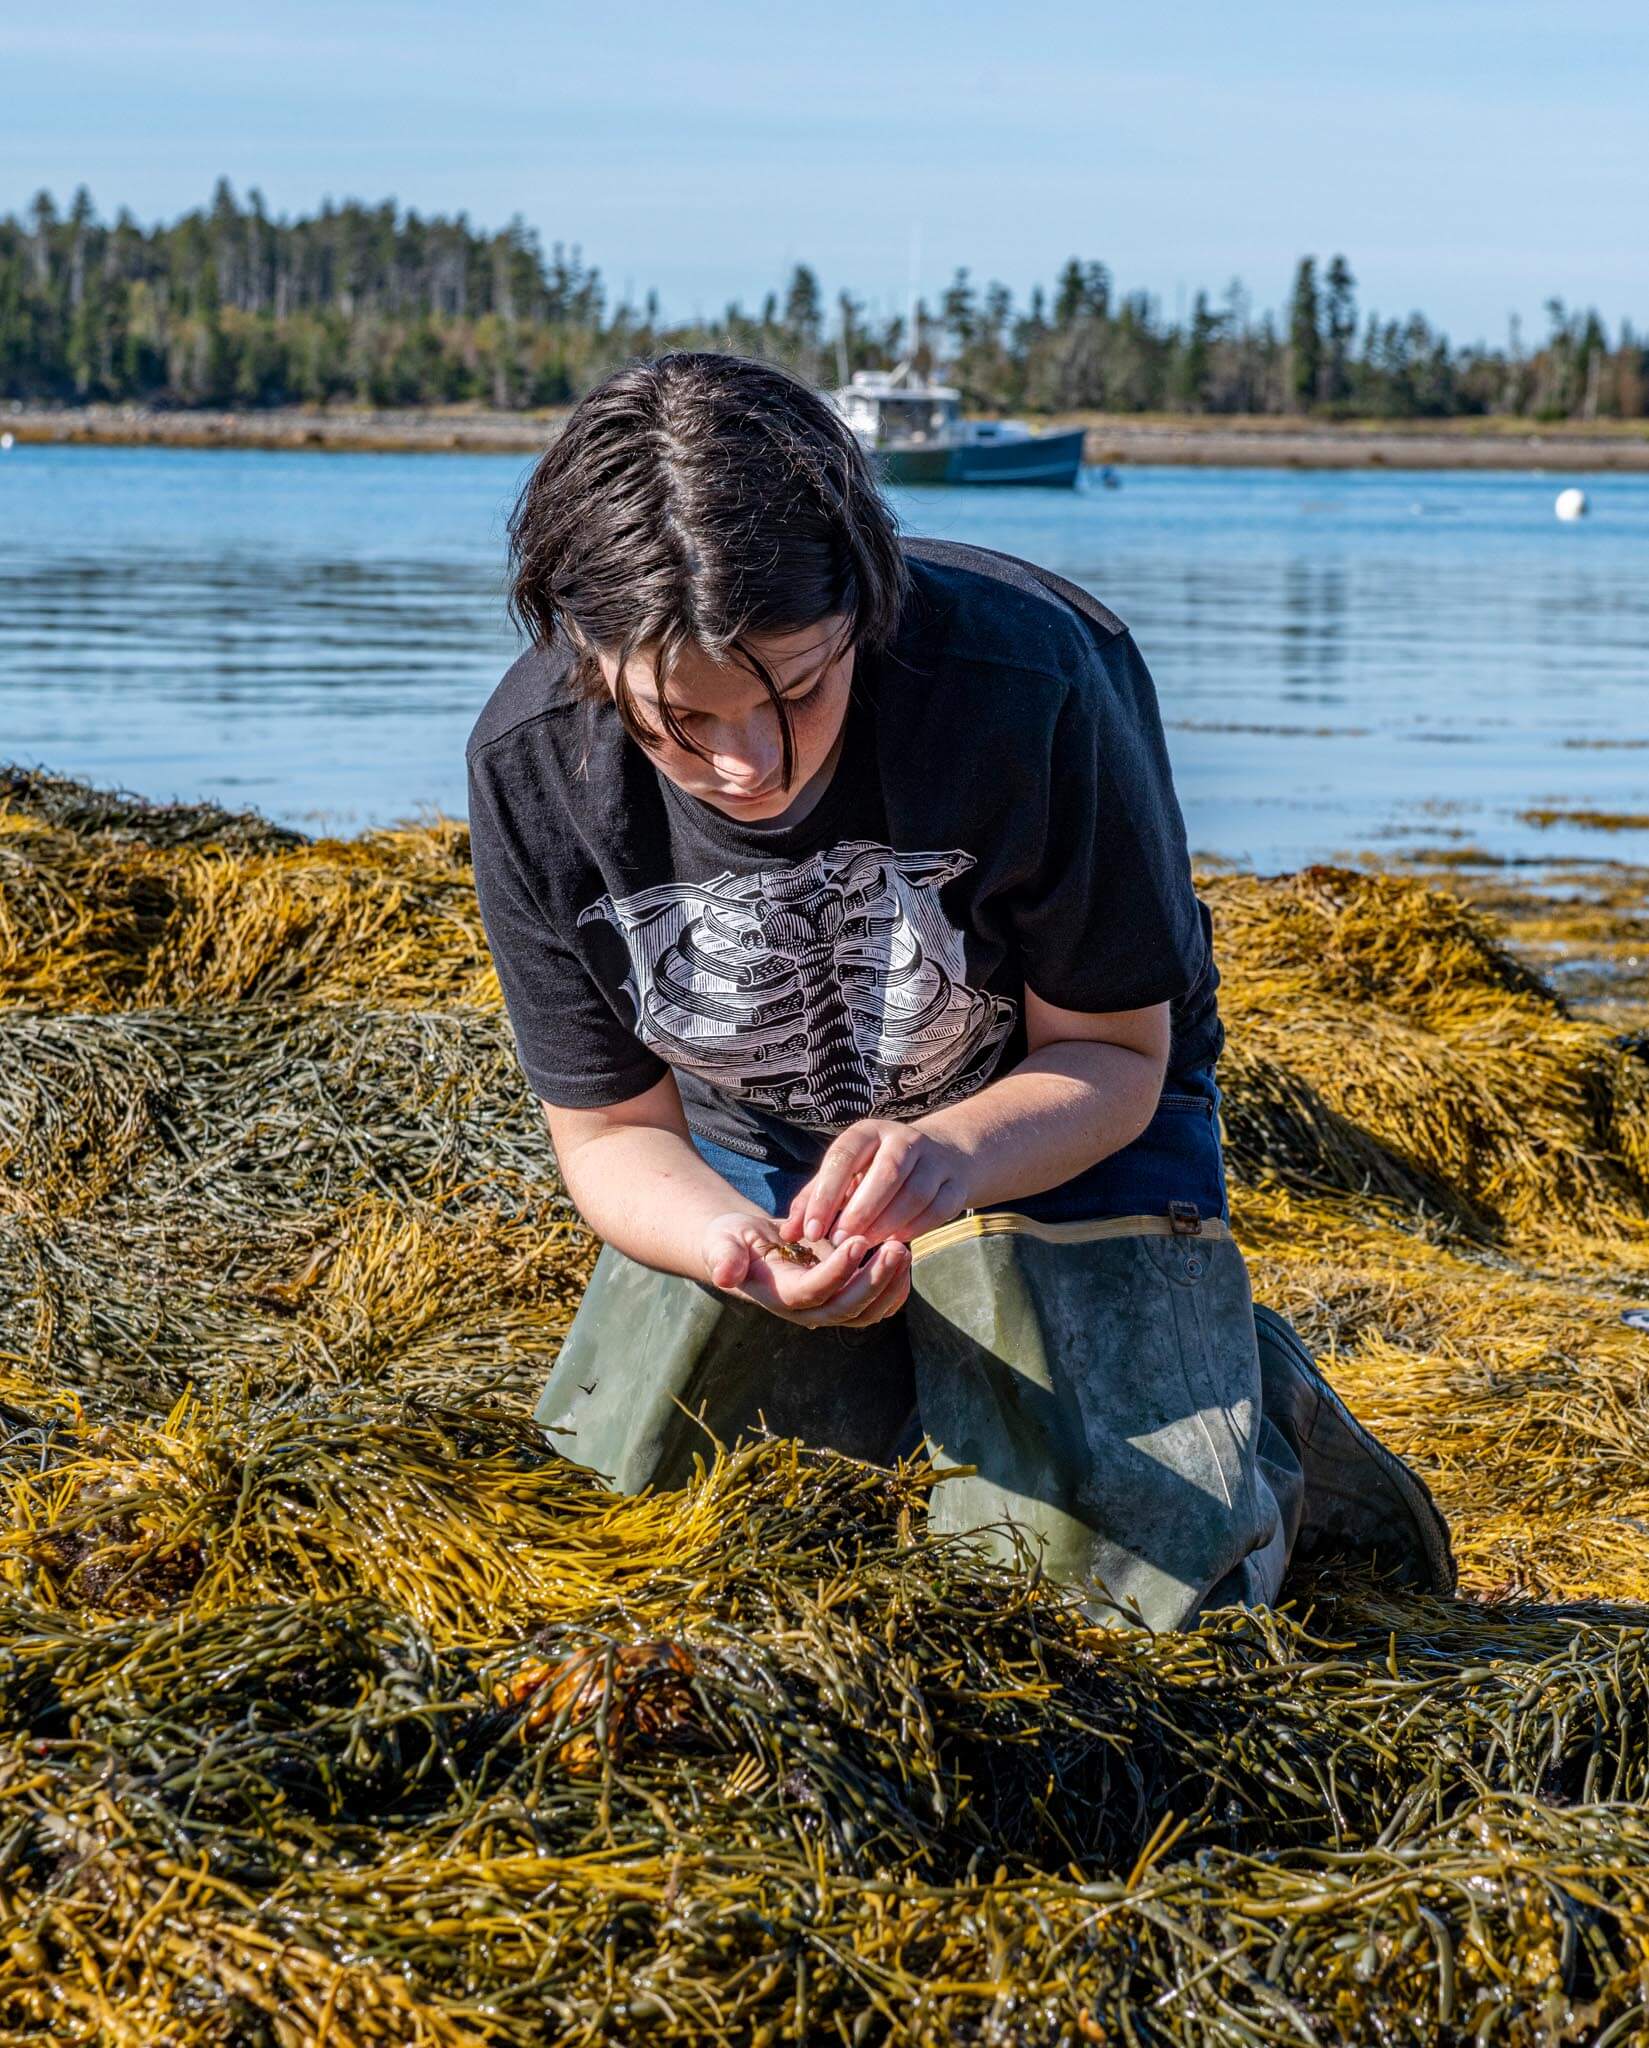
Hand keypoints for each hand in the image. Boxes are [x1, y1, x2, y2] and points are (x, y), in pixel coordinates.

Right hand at [700, 1212, 910, 1327]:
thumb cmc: (733, 1241)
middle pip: (848, 1309)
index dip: (837, 1271)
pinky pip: (877, 1306)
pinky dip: (894, 1288)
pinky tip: (902, 1260)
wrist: (748, 1249)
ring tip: (903, 1250)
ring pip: (868, 1312)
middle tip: (896, 1247)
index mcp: (781, 1295)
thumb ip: (723, 1256)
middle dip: (875, 1281)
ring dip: (890, 1285)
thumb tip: (723, 1275)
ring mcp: (829, 1309)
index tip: (857, 1241)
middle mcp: (808, 1311)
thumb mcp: (721, 1242)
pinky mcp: (845, 1300)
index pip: (815, 1291)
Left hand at [781, 1121, 971, 1247]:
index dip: (826, 1194)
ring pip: (915, 1192)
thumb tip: (788, 1234)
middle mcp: (904, 1139)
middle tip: (839, 1242)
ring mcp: (935, 1160)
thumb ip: (813, 1201)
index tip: (811, 1229)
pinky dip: (917, 1227)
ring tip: (865, 1246)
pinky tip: (896, 1241)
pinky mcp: (956, 1183)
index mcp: (869, 1132)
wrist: (937, 1159)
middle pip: (886, 1173)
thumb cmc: (873, 1172)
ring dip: (888, 1222)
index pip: (844, 1156)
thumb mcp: (842, 1177)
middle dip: (860, 1211)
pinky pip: (939, 1208)